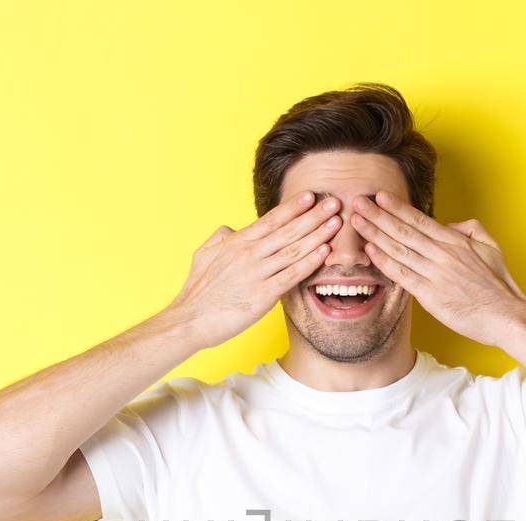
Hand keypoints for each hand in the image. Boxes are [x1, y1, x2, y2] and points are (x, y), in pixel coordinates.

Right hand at [166, 190, 342, 348]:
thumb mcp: (203, 255)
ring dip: (318, 235)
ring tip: (336, 223)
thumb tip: (232, 229)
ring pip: (293, 250)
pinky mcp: (262, 296)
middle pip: (288, 230)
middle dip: (314, 216)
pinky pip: (291, 276)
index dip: (293, 207)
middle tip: (335, 203)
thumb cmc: (197, 291)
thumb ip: (220, 238)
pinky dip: (309, 263)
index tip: (311, 196)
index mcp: (237, 242)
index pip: (271, 220)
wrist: (189, 320)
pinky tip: (324, 253)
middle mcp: (249, 254)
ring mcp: (256, 274)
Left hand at [348, 190, 525, 347]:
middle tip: (357, 202)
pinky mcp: (430, 295)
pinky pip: (402, 274)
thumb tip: (450, 225)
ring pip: (399, 249)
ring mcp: (435, 274)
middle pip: (403, 230)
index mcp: (455, 241)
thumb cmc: (499, 284)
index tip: (379, 196)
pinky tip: (370, 251)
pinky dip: (384, 261)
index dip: (397, 207)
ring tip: (356, 222)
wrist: (506, 315)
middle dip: (378, 215)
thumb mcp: (491, 247)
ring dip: (375, 234)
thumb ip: (470, 229)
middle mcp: (442, 254)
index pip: (420, 220)